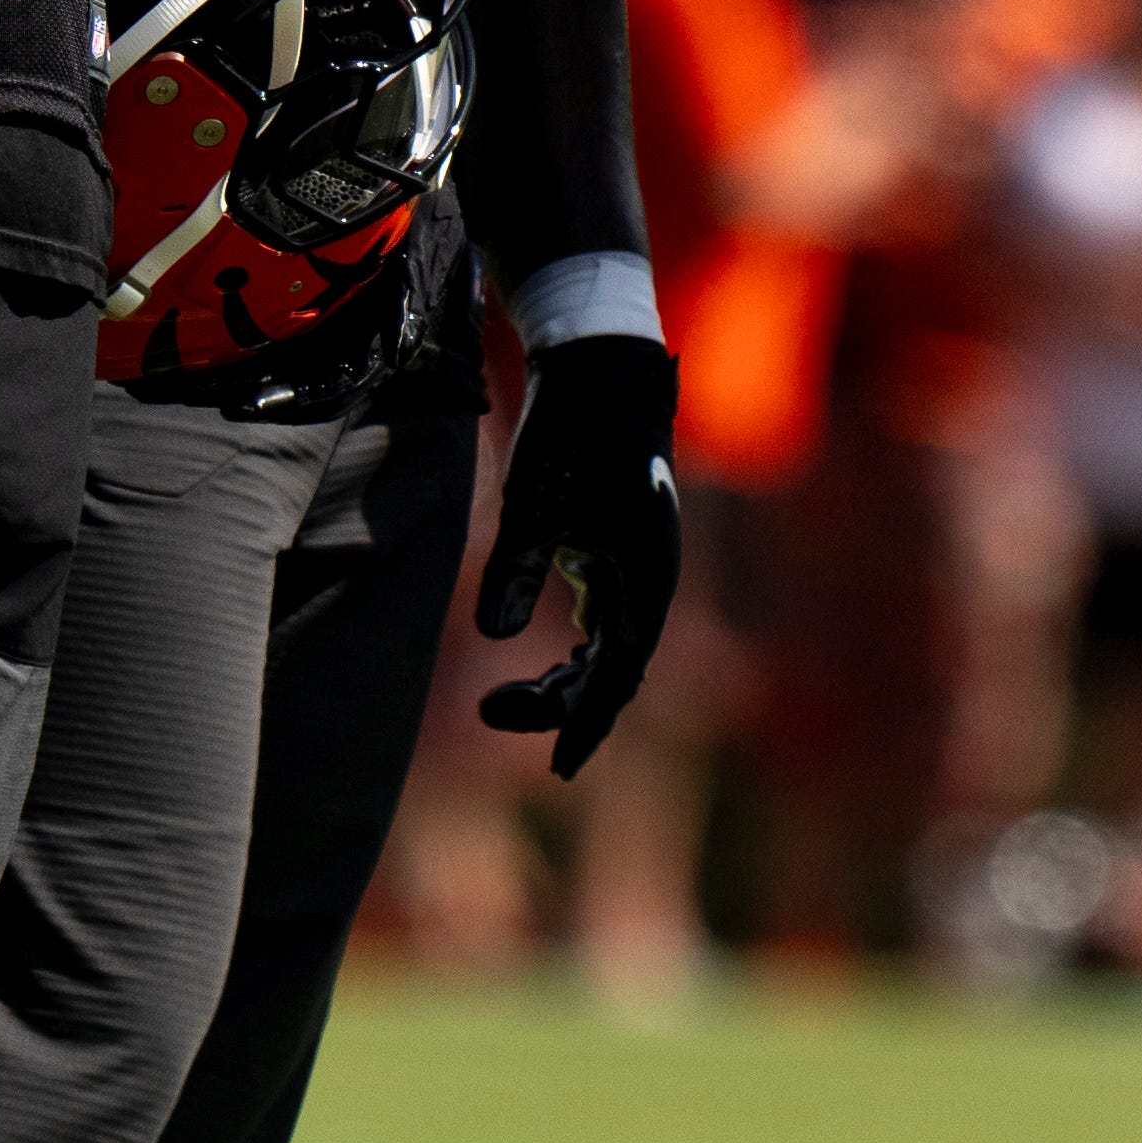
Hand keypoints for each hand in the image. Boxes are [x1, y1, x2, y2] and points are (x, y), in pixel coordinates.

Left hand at [469, 333, 687, 771]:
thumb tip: (492, 637)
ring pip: (610, 654)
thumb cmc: (568, 436)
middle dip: (562, 706)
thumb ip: (515, 570)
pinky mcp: (618, 556)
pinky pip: (606, 627)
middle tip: (494, 713)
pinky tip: (544, 672)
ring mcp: (637, 571)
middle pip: (613, 673)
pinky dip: (577, 657)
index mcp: (642, 579)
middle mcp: (649, 583)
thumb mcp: (533, 506)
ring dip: (567, 685)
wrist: (599, 373)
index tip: (556, 768)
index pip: (618, 676)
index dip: (586, 724)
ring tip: (506, 705)